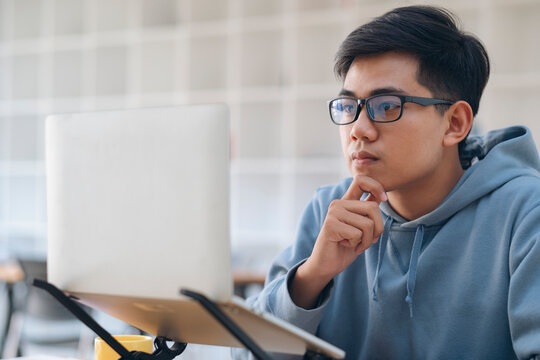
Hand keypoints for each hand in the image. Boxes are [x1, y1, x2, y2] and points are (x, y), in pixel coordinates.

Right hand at [290, 176, 385, 308]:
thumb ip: (368, 213)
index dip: (376, 186)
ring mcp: (333, 213)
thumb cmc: (346, 246)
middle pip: (373, 208)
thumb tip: (382, 197)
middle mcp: (339, 204)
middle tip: (369, 240)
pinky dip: (358, 245)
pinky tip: (346, 245)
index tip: (384, 199)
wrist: (327, 265)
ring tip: (356, 244)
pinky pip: (357, 234)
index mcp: (346, 201)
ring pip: (367, 224)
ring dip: (367, 241)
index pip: (361, 180)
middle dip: (378, 229)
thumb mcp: (362, 227)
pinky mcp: (330, 225)